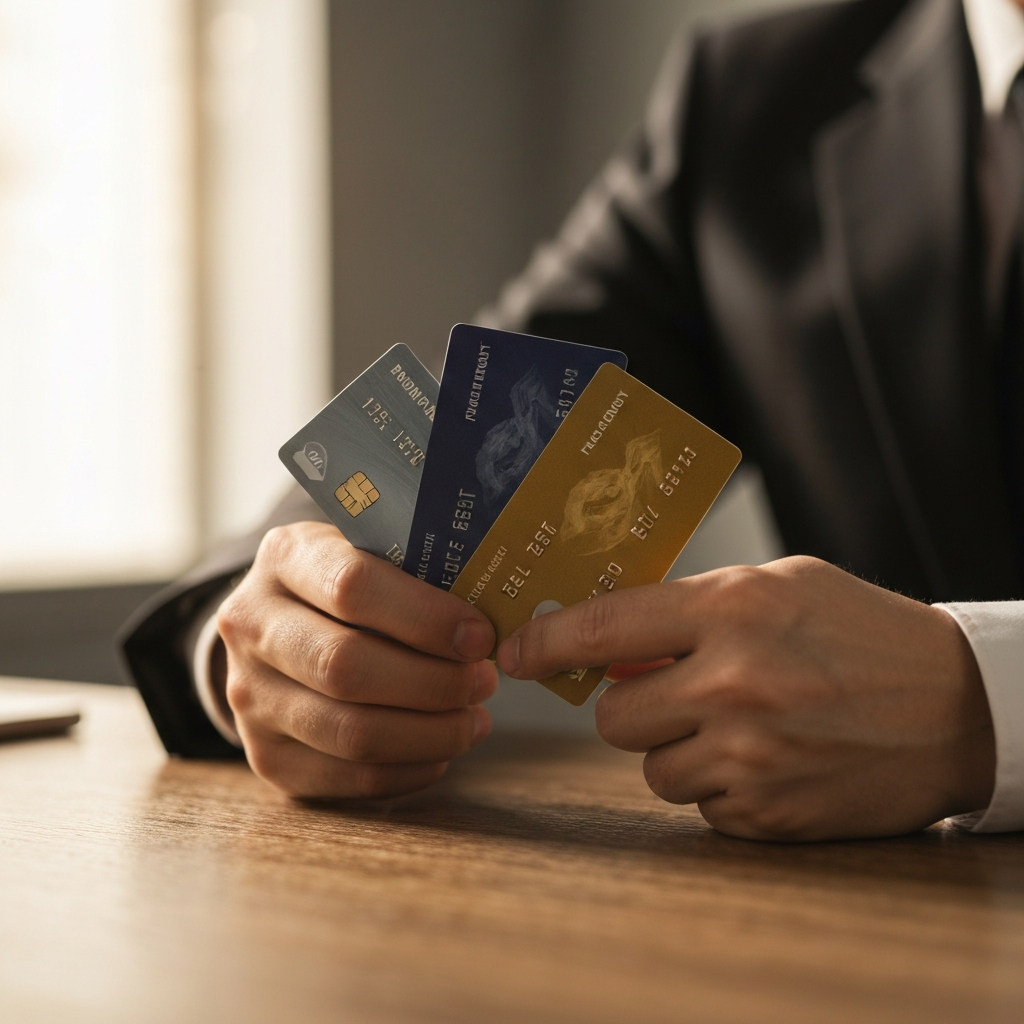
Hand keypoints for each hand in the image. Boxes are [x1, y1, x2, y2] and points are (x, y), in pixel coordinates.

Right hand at [216, 522, 497, 798]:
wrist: (282, 625)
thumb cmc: (351, 583)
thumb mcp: (372, 551)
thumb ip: (419, 571)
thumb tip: (494, 620)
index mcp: (285, 557)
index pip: (353, 587)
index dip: (426, 618)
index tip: (481, 636)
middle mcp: (252, 625)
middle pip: (347, 668)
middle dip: (434, 682)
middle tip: (485, 682)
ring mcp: (250, 697)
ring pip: (350, 733)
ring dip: (431, 733)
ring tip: (474, 720)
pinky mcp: (266, 757)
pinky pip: (348, 778)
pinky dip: (410, 770)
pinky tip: (441, 750)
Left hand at [496, 556, 995, 840]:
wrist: (956, 707)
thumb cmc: (861, 632)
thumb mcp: (778, 585)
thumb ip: (692, 604)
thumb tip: (610, 637)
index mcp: (732, 610)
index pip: (603, 629)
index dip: (545, 643)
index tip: (515, 654)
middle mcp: (733, 685)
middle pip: (612, 719)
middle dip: (630, 708)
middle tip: (670, 691)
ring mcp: (749, 758)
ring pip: (651, 769)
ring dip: (677, 749)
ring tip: (738, 724)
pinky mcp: (767, 815)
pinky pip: (700, 805)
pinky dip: (719, 784)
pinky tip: (769, 757)